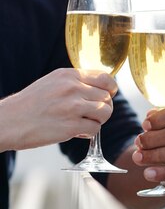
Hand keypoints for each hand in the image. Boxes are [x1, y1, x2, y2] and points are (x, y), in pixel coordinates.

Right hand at [0, 68, 116, 151]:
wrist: (9, 121)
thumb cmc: (31, 103)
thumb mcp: (53, 82)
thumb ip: (76, 82)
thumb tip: (103, 87)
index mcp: (69, 75)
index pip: (105, 78)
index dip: (110, 89)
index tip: (108, 95)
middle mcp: (72, 88)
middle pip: (107, 98)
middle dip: (103, 108)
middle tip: (90, 114)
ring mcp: (72, 107)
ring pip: (105, 113)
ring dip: (98, 120)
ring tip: (84, 122)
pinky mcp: (71, 126)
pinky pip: (95, 129)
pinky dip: (88, 133)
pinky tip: (76, 131)